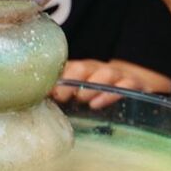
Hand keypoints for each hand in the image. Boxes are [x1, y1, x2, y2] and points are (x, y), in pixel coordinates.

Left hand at [52, 58, 170, 109]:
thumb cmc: (99, 96)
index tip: (49, 91)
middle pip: (86, 67)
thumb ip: (60, 96)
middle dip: (74, 79)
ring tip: (83, 100)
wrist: (134, 88)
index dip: (58, 77)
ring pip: (107, 73)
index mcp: (83, 71)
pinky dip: (112, 93)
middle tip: (63, 96)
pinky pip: (127, 85)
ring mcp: (118, 77)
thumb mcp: (80, 95)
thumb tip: (35, 101)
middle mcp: (99, 71)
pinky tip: (98, 104)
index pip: (68, 67)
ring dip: (93, 85)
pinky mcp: (135, 86)